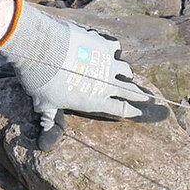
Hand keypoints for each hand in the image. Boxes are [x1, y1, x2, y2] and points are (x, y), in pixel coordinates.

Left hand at [0, 0, 148, 139]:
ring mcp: (107, 62)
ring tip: (125, 73)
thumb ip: (49, 122)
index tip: (140, 112)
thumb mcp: (44, 105)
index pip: (120, 110)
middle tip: (147, 97)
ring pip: (125, 69)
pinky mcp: (102, 44)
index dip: (133, 112)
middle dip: (139, 95)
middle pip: (130, 91)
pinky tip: (111, 50)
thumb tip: (43, 145)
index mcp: (95, 101)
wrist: (42, 50)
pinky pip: (115, 47)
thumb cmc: (42, 81)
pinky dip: (114, 49)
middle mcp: (106, 83)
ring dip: (126, 72)